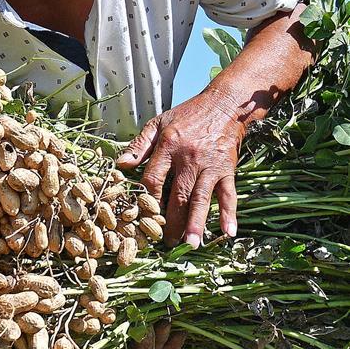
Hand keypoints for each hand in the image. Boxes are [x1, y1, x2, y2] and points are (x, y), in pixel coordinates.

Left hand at [117, 89, 244, 247]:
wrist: (223, 104)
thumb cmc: (187, 115)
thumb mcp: (158, 123)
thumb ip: (139, 145)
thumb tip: (120, 165)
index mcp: (168, 146)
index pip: (153, 179)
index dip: (147, 200)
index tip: (142, 218)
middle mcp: (188, 158)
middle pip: (177, 194)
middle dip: (171, 221)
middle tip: (164, 243)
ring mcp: (209, 165)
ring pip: (201, 197)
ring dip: (196, 222)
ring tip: (189, 244)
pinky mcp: (227, 169)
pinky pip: (229, 194)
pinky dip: (229, 213)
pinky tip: (228, 232)